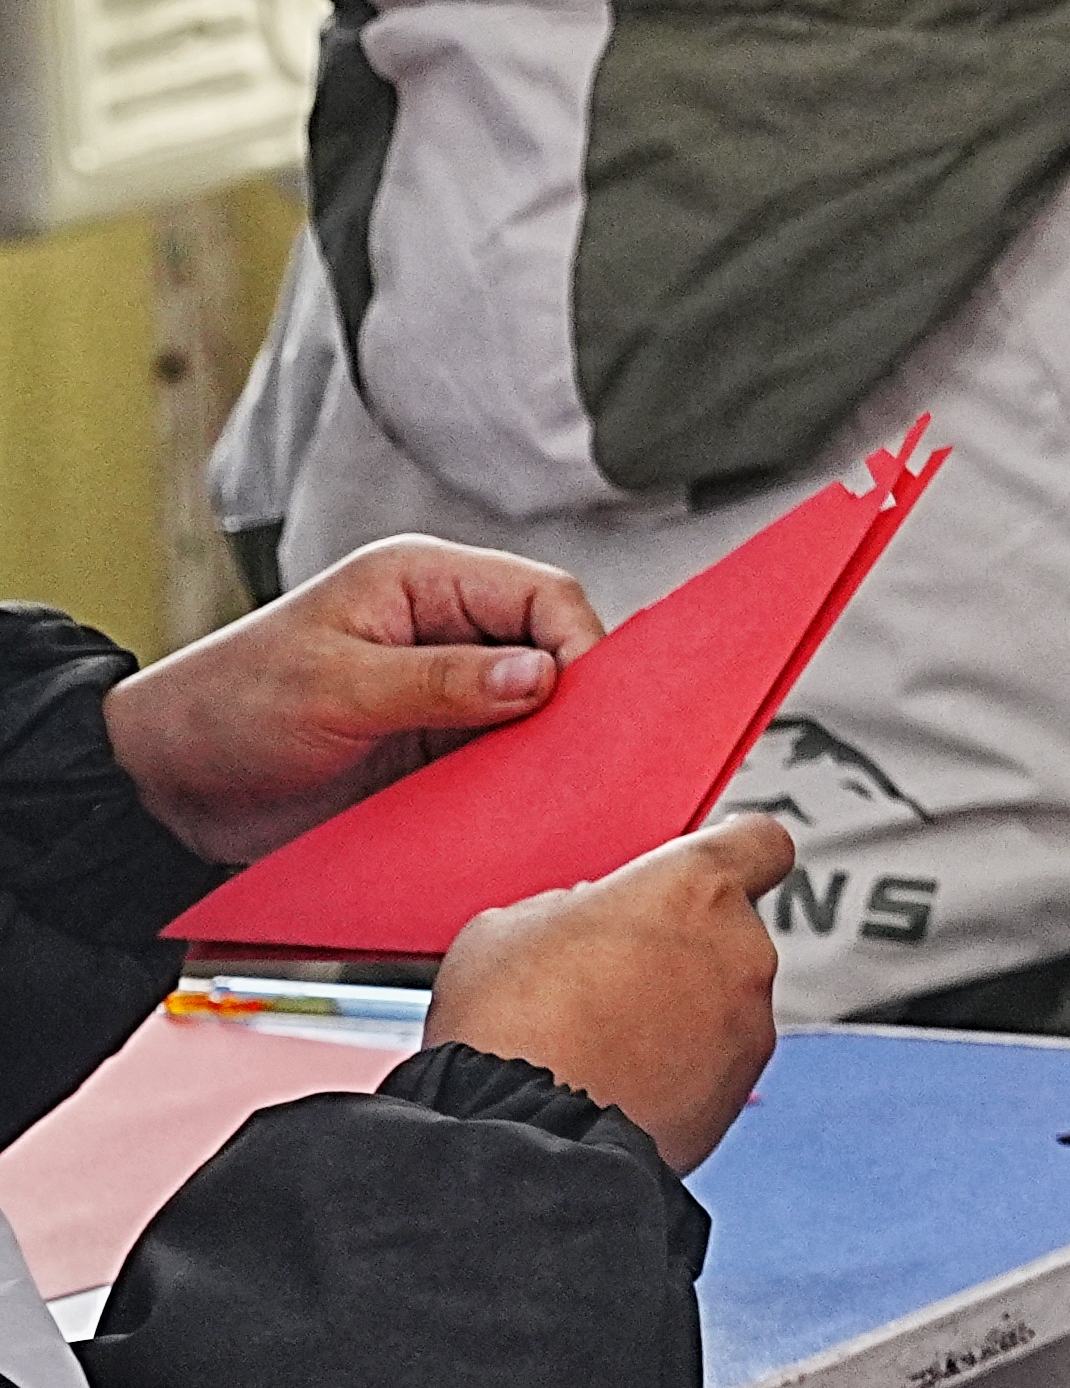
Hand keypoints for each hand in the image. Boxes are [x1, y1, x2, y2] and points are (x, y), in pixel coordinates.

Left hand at [105, 540, 599, 858]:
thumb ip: (442, 681)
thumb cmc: (225, 708)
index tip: (587, 703)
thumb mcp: (333, 688)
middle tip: (581, 750)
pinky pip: (500, 761)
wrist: (163, 788)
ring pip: (536, 711)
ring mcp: (442, 694)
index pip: (543, 595)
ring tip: (552, 783)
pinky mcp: (433, 750)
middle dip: (572, 699)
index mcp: (421, 582)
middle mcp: (443, 631)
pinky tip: (520, 804)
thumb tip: (544, 676)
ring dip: (545, 748)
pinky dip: (516, 783)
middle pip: (553, 651)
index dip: (578, 643)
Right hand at [427, 812, 793, 1167]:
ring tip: (598, 1039)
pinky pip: (713, 1062)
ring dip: (676, 1012)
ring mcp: (749, 1024)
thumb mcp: (510, 926)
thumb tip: (585, 917)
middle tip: (605, 977)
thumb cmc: (511, 1024)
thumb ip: (573, 904)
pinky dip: (679, 1068)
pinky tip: (615, 1080)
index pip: (759, 843)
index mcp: (694, 889)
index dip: (734, 853)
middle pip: (725, 932)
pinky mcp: (739, 1089)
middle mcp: (741, 950)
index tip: (713, 866)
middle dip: (676, 948)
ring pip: (719, 1001)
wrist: (520, 1134)